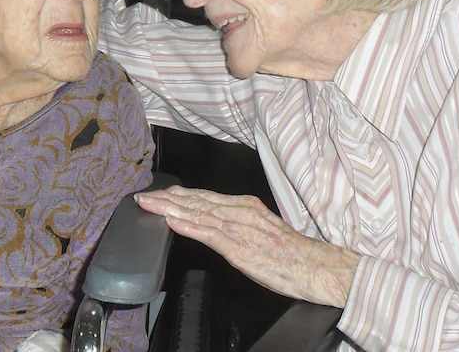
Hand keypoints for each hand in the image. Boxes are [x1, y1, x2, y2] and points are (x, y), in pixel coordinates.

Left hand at [134, 185, 360, 307]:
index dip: (180, 195)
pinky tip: (172, 221)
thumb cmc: (292, 253)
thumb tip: (217, 221)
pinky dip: (188, 226)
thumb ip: (240, 223)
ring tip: (149, 205)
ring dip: (170, 208)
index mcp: (245, 206)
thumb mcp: (263, 228)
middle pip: (196, 202)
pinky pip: (209, 234)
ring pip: (197, 214)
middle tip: (143, 196)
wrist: (315, 266)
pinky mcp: (239, 248)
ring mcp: (239, 229)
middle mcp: (239, 212)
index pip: (205, 197)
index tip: (160, 193)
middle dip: (167, 199)